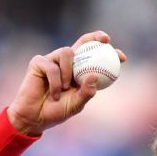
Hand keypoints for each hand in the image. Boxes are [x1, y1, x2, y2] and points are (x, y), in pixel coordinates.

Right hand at [6, 31, 127, 135]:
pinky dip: (55, 82)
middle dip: (95, 37)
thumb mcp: (76, 104)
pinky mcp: (38, 62)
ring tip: (65, 88)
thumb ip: (86, 92)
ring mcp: (52, 60)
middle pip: (82, 43)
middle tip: (106, 41)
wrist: (34, 117)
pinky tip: (54, 93)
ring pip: (67, 53)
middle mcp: (66, 63)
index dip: (108, 53)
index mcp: (78, 71)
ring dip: (69, 72)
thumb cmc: (56, 111)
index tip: (122, 57)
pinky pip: (52, 66)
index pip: (94, 56)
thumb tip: (94, 76)